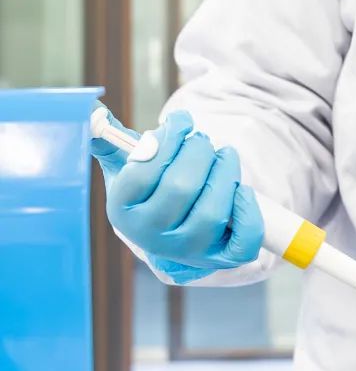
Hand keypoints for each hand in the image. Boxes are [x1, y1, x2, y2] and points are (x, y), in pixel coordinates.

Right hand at [90, 109, 263, 280]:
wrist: (171, 229)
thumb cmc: (150, 188)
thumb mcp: (124, 167)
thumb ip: (111, 141)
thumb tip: (94, 112)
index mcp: (122, 212)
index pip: (143, 173)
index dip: (167, 139)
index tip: (180, 121)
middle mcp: (151, 237)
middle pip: (180, 188)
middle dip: (198, 152)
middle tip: (202, 141)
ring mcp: (187, 251)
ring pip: (212, 212)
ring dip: (225, 172)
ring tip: (223, 156)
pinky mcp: (220, 258)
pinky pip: (241, 241)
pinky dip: (247, 211)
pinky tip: (240, 189)